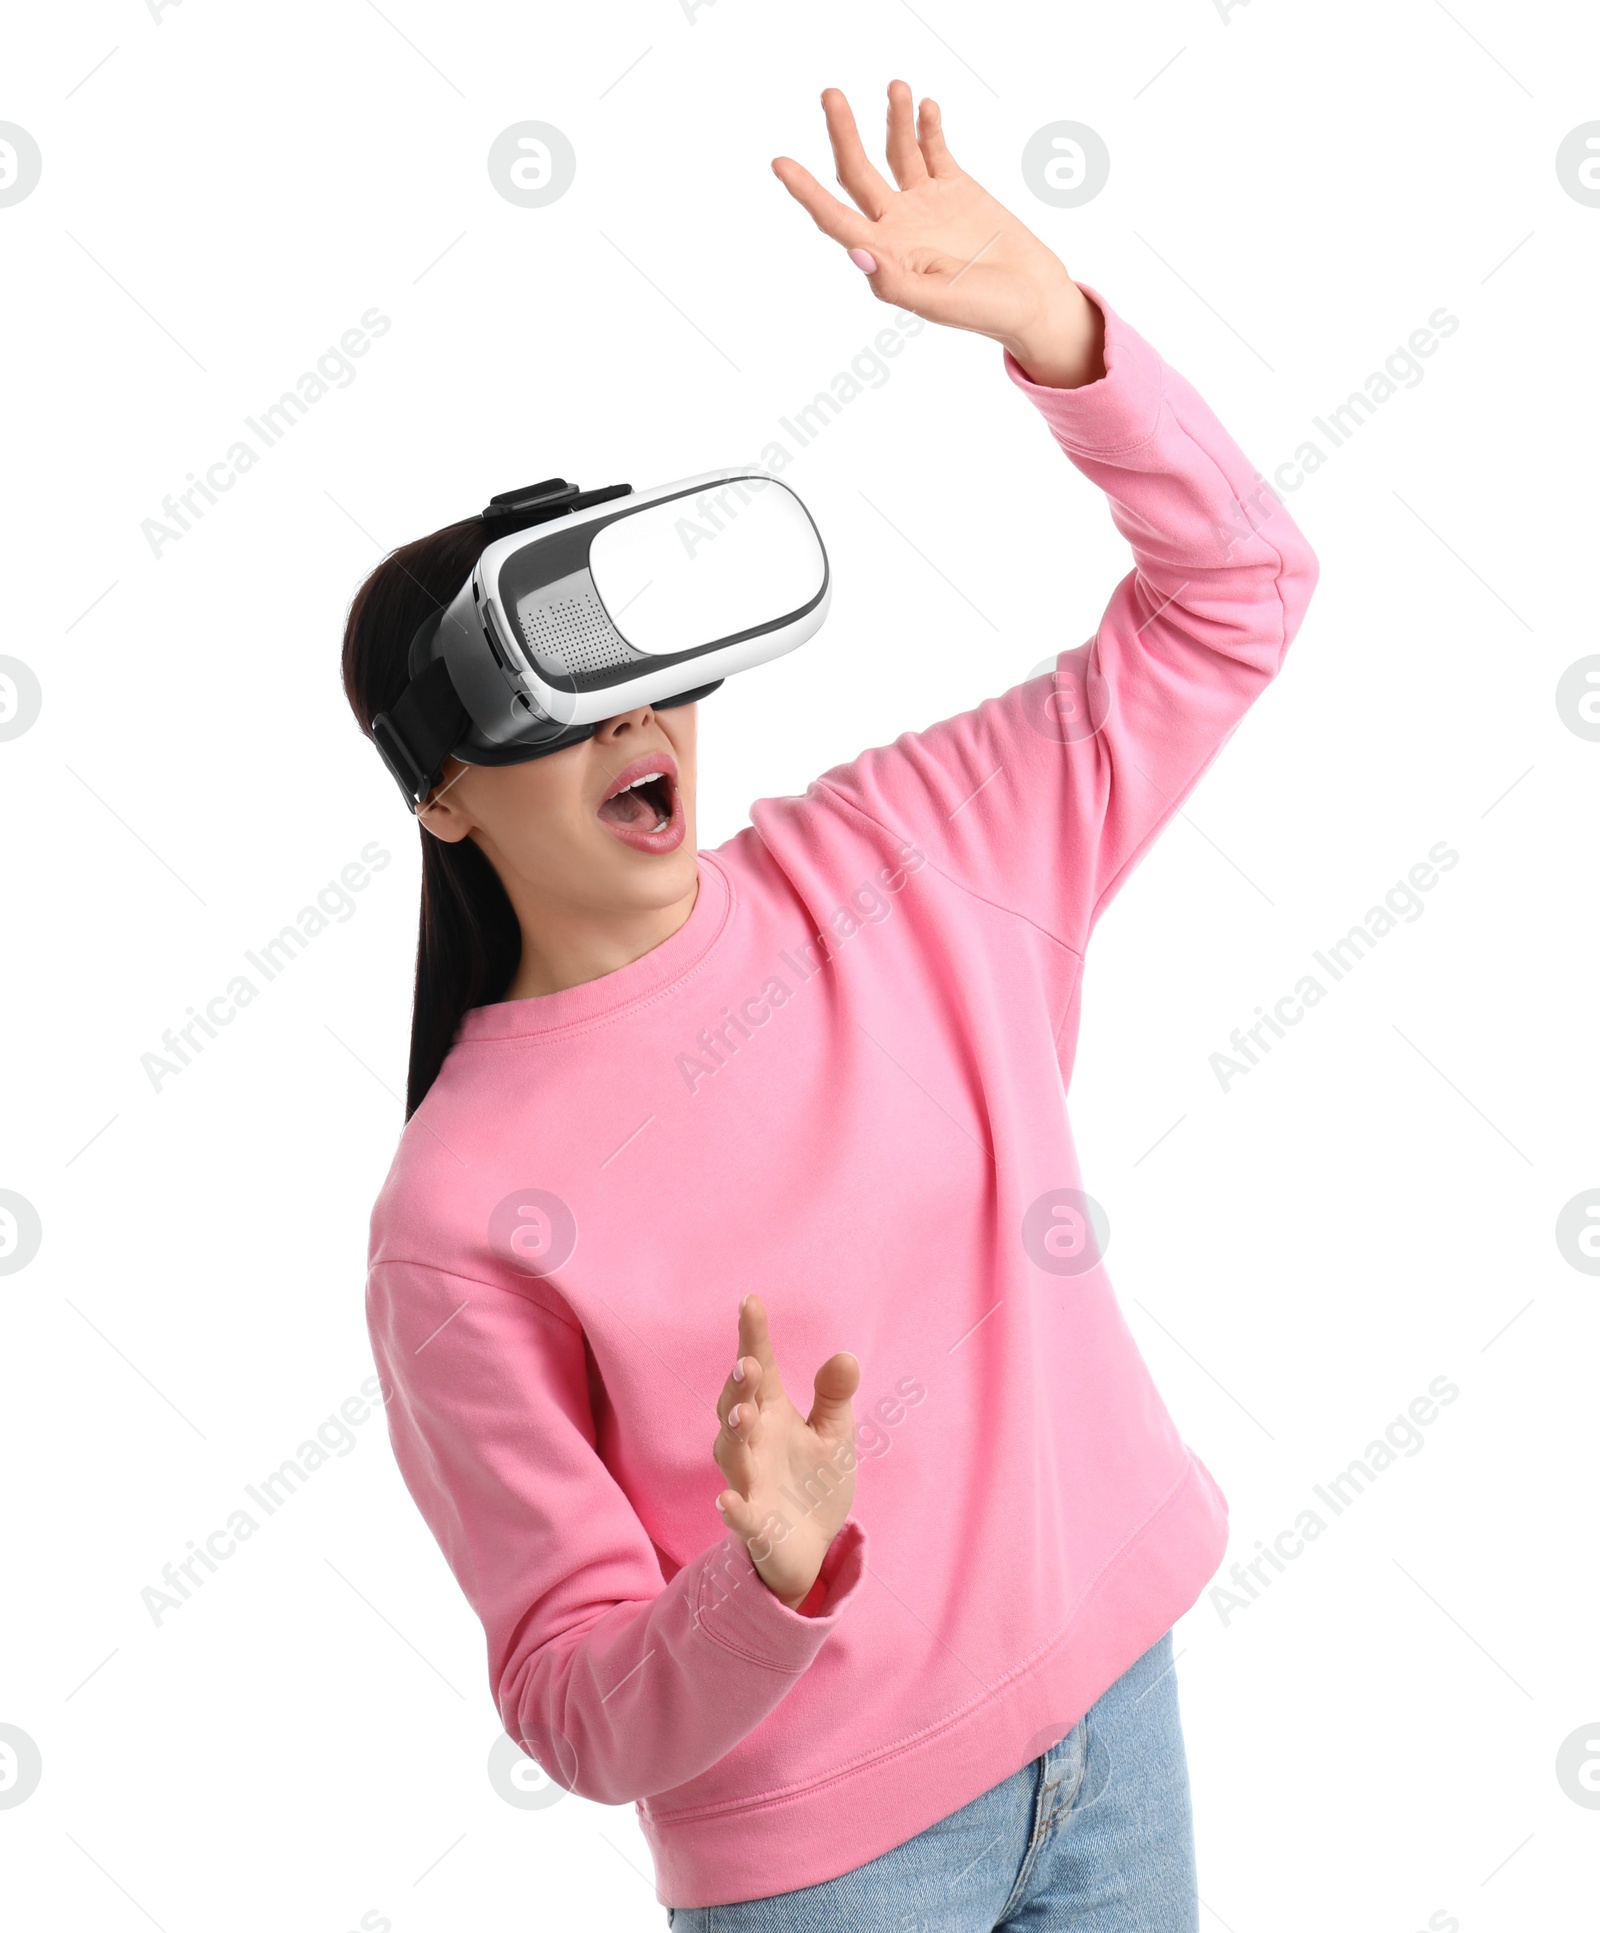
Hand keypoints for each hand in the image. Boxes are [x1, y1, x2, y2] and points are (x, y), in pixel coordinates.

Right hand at [712, 1295, 860, 1609]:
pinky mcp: (754, 1523)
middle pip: (736, 1407)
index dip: (752, 1337)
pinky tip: (729, 1500)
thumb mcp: (833, 1433)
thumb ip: (834, 1396)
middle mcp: (753, 1443)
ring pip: (732, 1455)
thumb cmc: (815, 1481)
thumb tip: (846, 1356)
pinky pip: (740, 1515)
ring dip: (734, 1434)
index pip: (760, 1371)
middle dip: (739, 1387)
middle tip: (749, 1364)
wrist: (811, 1547)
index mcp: (772, 1414)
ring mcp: (749, 1482)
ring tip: (744, 1413)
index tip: (750, 1301)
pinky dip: (734, 1508)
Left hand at [772, 80, 1105, 389]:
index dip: (807, 192)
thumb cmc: (986, 311)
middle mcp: (898, 225)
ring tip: (896, 88)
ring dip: (893, 118)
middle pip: (858, 172)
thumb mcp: (938, 303)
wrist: (1033, 300)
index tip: (780, 163)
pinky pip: (934, 148)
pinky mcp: (956, 188)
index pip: (835, 217)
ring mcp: (925, 204)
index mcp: (886, 254)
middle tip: (830, 95)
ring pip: (898, 151)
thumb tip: (857, 252)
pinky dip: (928, 126)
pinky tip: (925, 105)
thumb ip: (896, 283)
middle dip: (842, 133)